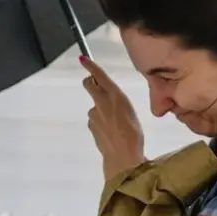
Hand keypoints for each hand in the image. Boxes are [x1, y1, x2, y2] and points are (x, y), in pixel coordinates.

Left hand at [81, 56, 146, 180]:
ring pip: (94, 105)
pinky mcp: (91, 126)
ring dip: (100, 109)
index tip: (82, 58)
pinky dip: (100, 122)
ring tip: (115, 122)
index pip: (100, 76)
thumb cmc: (133, 133)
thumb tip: (109, 99)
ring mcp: (94, 115)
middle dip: (90, 82)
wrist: (123, 156)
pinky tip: (110, 132)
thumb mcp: (130, 111)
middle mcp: (102, 102)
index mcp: (115, 95)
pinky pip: (95, 119)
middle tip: (95, 85)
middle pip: (89, 85)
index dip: (91, 66)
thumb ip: (117, 102)